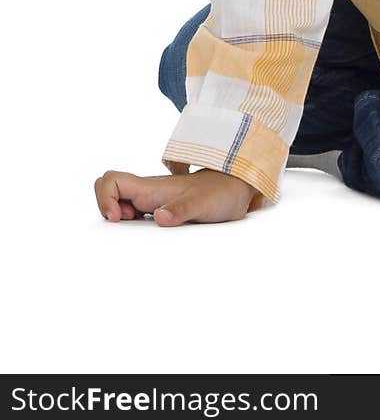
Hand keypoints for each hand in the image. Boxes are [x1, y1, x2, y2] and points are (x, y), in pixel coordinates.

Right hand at [94, 167, 257, 226]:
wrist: (234, 190)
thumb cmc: (218, 193)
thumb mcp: (201, 203)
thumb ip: (181, 209)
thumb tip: (160, 217)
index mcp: (151, 188)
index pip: (112, 180)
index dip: (105, 198)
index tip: (119, 218)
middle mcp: (147, 194)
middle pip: (110, 193)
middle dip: (107, 212)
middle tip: (129, 227)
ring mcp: (153, 203)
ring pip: (120, 207)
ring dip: (120, 223)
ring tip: (141, 234)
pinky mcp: (161, 213)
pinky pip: (135, 218)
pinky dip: (133, 230)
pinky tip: (151, 239)